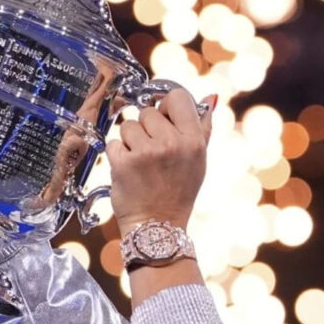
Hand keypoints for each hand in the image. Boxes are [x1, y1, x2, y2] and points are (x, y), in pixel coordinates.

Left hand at [108, 90, 217, 233]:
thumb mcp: (198, 161)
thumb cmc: (179, 192)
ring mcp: (145, 152)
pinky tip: (129, 170)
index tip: (164, 120)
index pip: (177, 97)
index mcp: (192, 141)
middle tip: (153, 153)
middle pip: (148, 111)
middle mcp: (171, 143)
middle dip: (147, 128)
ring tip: (141, 162)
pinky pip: (114, 142)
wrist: (158, 226)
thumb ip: (203, 128)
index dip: (167, 107)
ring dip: (130, 141)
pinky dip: (118, 154)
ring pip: (128, 125)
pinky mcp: (123, 162)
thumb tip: (209, 99)